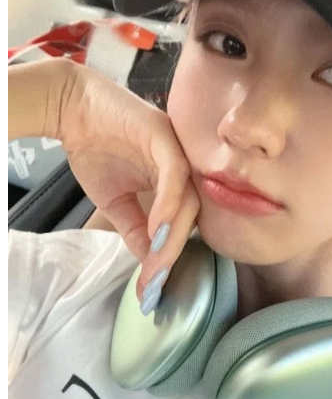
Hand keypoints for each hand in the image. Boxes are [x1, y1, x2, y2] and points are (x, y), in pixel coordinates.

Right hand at [56, 61, 199, 298]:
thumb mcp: (116, 201)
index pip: (183, 225)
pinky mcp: (165, 136)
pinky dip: (167, 204)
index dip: (169, 257)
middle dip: (171, 254)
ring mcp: (179, 151)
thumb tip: (147, 261)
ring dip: (172, 236)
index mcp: (177, 183)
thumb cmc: (96, 150)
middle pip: (192, 218)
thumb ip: (135, 229)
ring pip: (188, 200)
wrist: (72, 110)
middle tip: (153, 282)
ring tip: (155, 263)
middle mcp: (185, 169)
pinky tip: (155, 229)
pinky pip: (175, 175)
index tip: (152, 288)